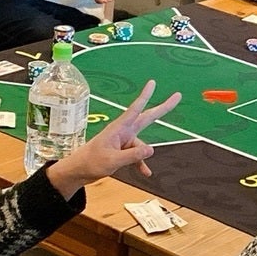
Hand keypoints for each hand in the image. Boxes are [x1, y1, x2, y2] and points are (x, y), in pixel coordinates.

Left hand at [48, 80, 180, 194]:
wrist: (79, 171)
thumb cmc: (92, 162)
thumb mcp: (113, 160)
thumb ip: (133, 155)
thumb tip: (152, 149)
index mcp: (119, 128)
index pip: (135, 109)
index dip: (145, 96)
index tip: (152, 82)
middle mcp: (124, 132)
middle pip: (147, 118)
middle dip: (162, 109)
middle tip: (177, 96)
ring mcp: (124, 141)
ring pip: (141, 146)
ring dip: (141, 157)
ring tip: (140, 170)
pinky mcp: (123, 151)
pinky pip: (137, 156)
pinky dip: (141, 164)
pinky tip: (146, 173)